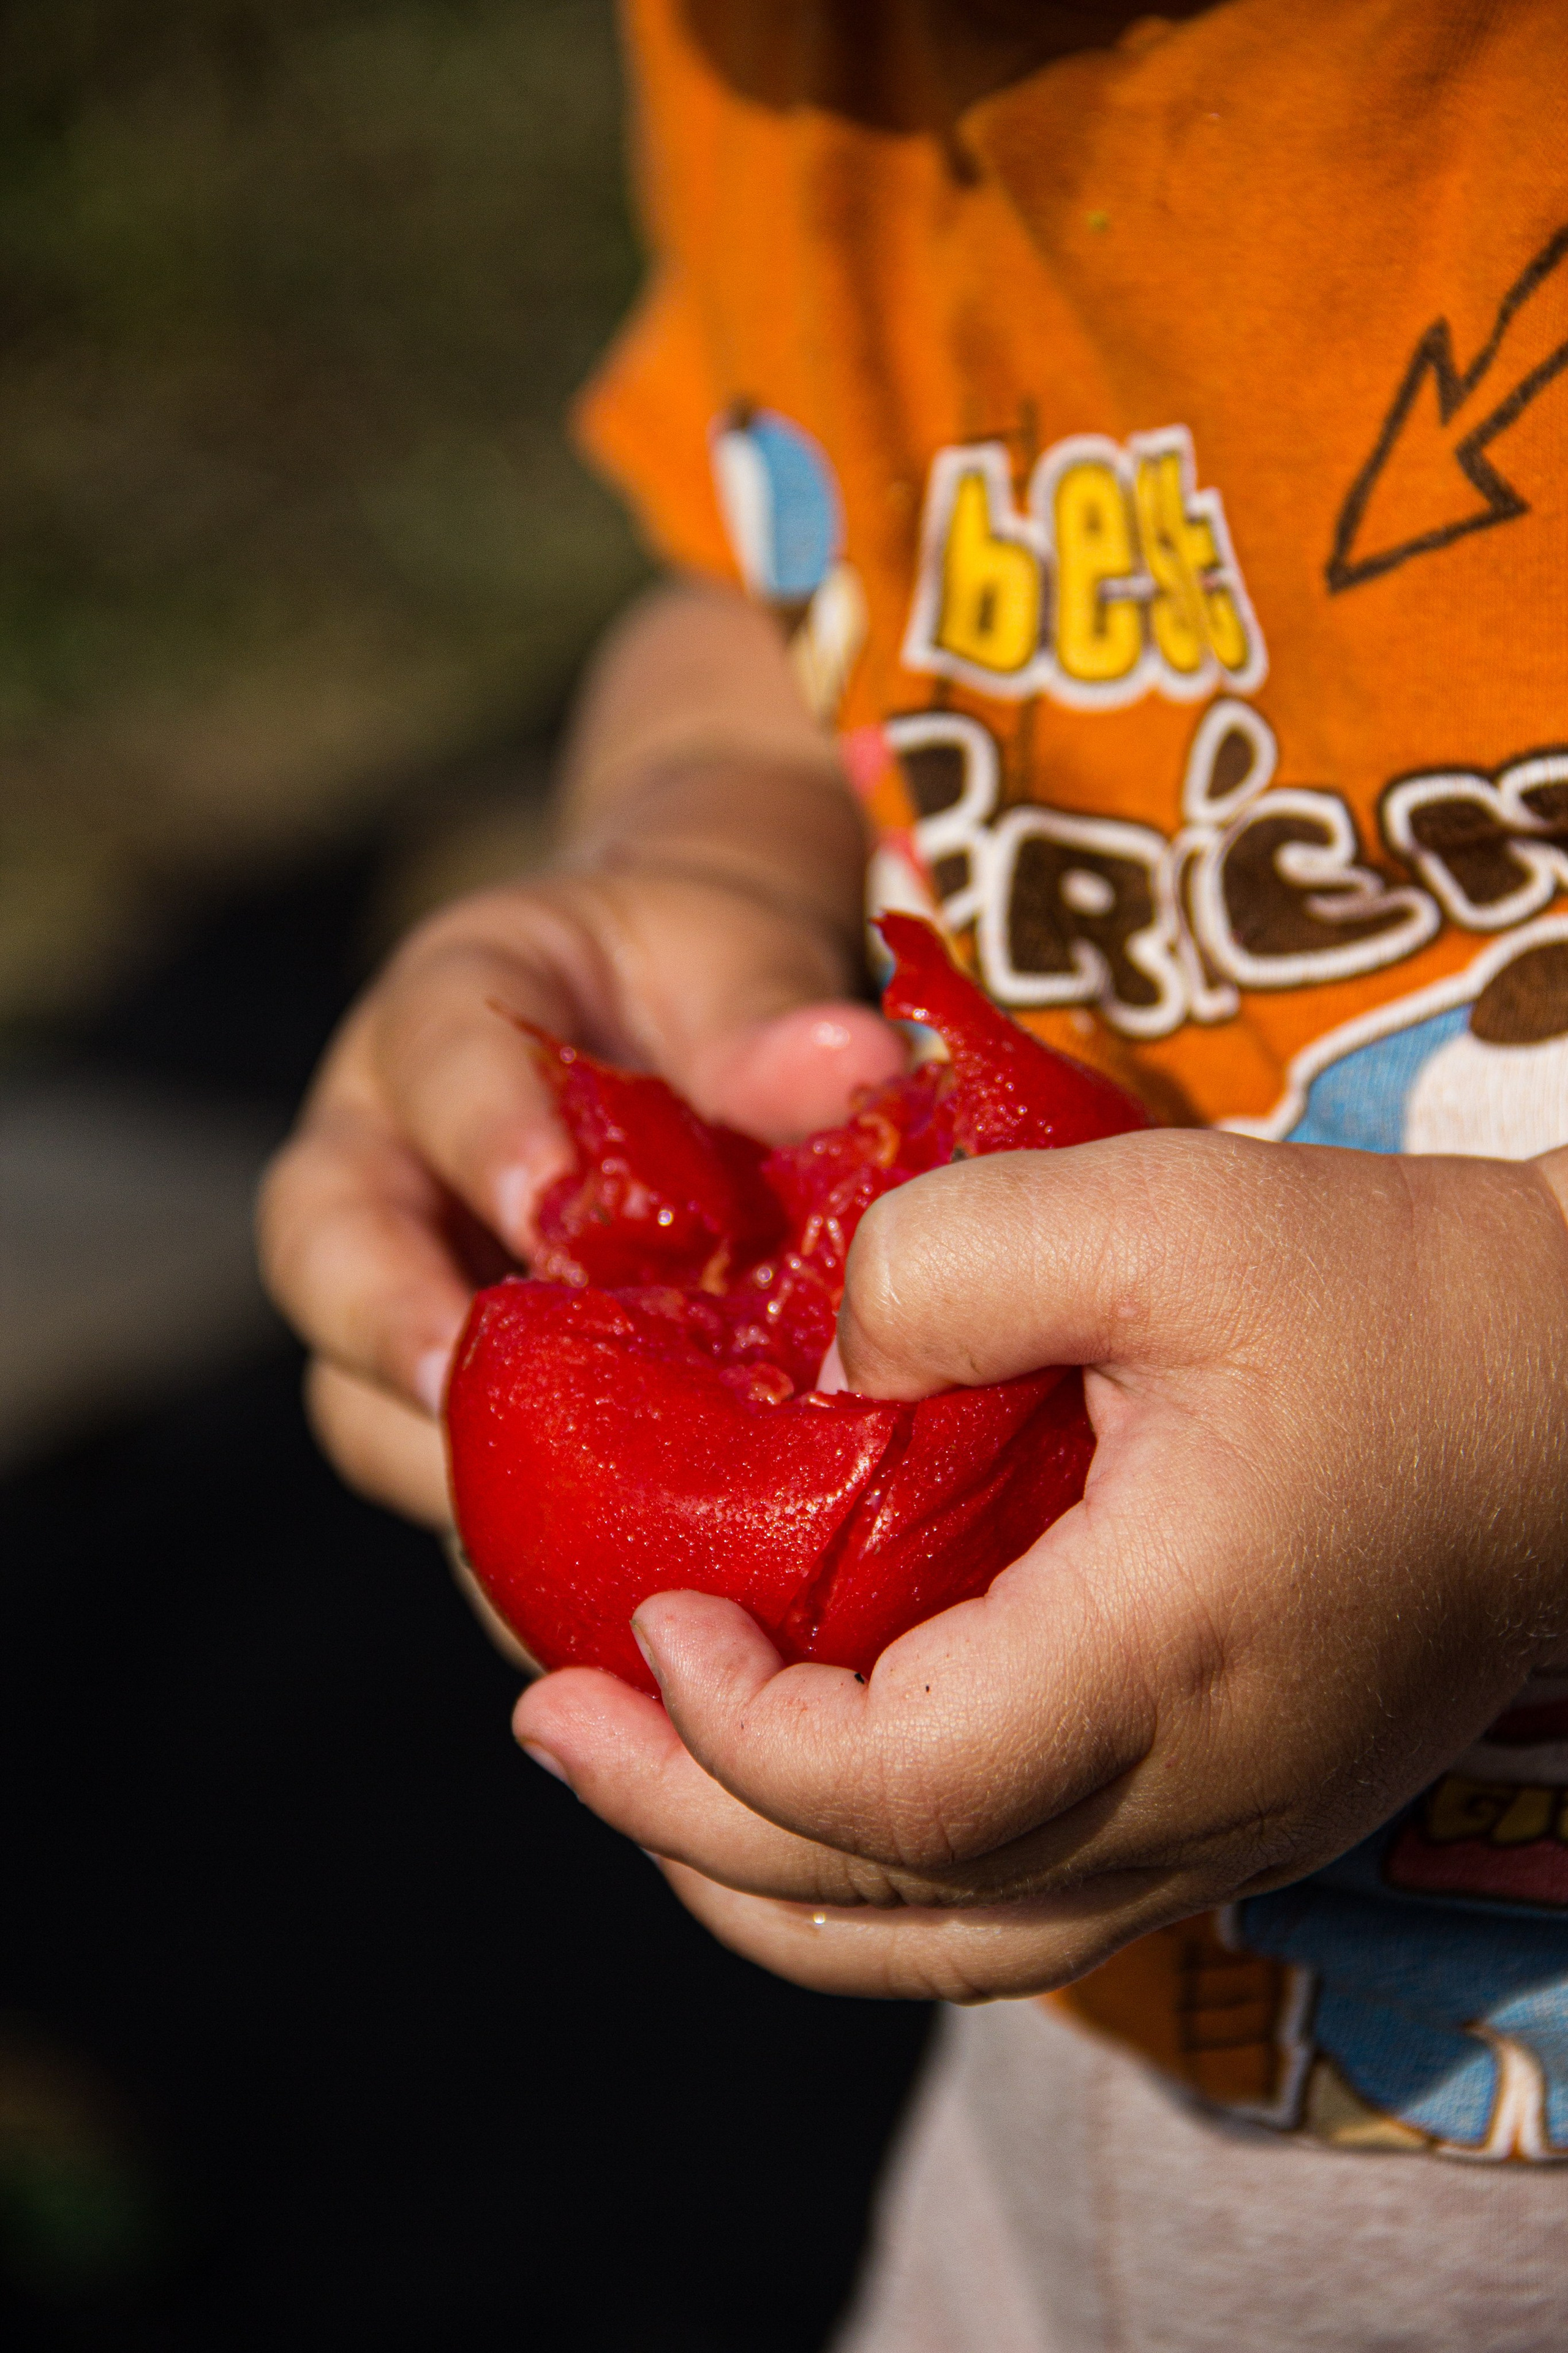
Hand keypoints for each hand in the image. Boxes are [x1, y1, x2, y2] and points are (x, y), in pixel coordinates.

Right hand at [257, 862, 901, 1526]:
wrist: (689, 1027)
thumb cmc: (700, 985)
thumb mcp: (733, 962)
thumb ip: (767, 1020)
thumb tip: (846, 1062)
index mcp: (447, 1018)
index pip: (433, 1058)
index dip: (480, 1133)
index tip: (547, 1203)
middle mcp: (383, 1153)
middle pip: (324, 1242)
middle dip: (391, 1322)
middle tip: (467, 1393)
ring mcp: (400, 1288)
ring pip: (353, 1387)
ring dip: (442, 1460)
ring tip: (546, 1525)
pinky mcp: (449, 1397)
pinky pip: (441, 1476)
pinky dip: (509, 1537)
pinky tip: (595, 1587)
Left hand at [513, 1134, 1567, 1999]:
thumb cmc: (1387, 1291)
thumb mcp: (1164, 1210)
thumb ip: (951, 1256)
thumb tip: (823, 1360)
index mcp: (1165, 1659)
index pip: (893, 1793)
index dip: (729, 1734)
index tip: (642, 1610)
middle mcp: (1194, 1795)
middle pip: (891, 1905)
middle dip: (686, 1827)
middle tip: (547, 1725)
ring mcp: (1223, 1829)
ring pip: (954, 1949)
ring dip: (770, 1885)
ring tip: (638, 1786)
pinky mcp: (1238, 1808)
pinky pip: (1022, 1904)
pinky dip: (879, 1877)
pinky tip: (803, 1787)